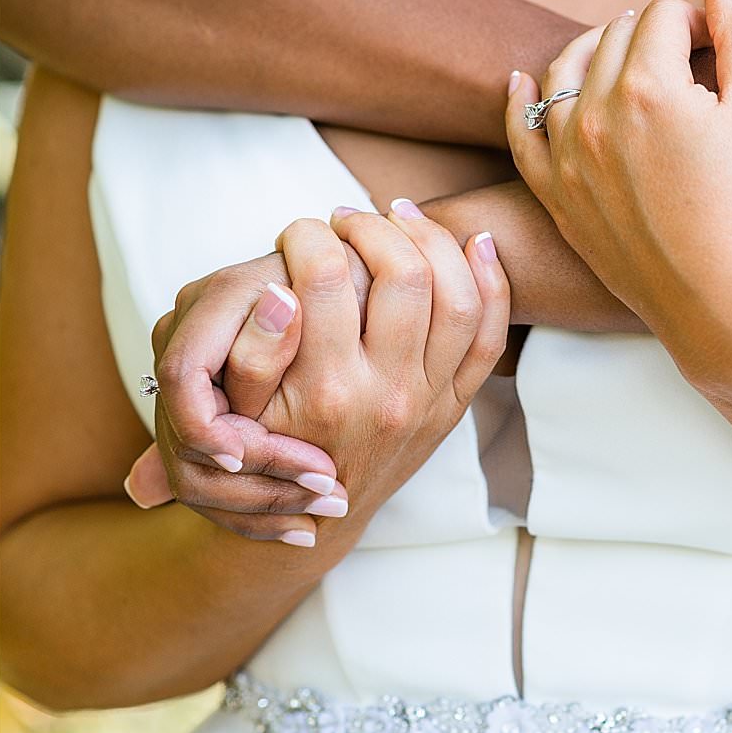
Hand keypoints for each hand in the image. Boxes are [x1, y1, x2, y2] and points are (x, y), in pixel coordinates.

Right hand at [135, 205, 509, 543]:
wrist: (318, 515)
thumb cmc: (270, 453)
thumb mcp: (239, 413)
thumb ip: (253, 352)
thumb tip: (278, 289)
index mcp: (326, 390)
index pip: (323, 279)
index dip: (308, 236)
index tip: (298, 230)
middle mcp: (387, 394)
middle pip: (404, 276)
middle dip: (374, 227)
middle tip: (348, 217)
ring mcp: (430, 400)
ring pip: (457, 297)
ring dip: (433, 241)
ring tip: (398, 217)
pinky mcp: (456, 404)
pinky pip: (490, 336)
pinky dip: (492, 283)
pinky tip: (475, 244)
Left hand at [507, 0, 731, 367]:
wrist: (722, 307)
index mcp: (649, 86)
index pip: (665, 15)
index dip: (701, 21)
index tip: (724, 47)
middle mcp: (595, 114)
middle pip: (616, 36)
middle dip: (654, 34)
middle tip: (689, 57)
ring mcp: (567, 157)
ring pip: (563, 73)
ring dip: (595, 53)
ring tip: (625, 57)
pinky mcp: (556, 195)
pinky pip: (522, 133)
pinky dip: (521, 100)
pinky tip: (523, 82)